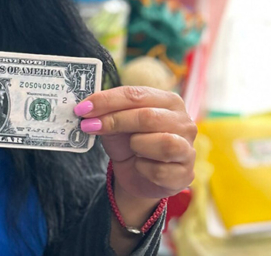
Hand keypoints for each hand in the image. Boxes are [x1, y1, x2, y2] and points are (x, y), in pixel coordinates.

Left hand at [74, 86, 196, 199]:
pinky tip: (140, 166)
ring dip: (137, 145)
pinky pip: (160, 171)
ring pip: (163, 143)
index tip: (82, 108)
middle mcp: (184, 121)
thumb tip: (85, 109)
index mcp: (168, 101)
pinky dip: (143, 169)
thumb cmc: (130, 142)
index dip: (107, 100)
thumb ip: (106, 113)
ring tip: (131, 148)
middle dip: (115, 121)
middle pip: (148, 117)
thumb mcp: (116, 124)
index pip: (136, 94)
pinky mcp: (186, 174)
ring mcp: (188, 148)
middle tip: (89, 126)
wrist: (139, 176)